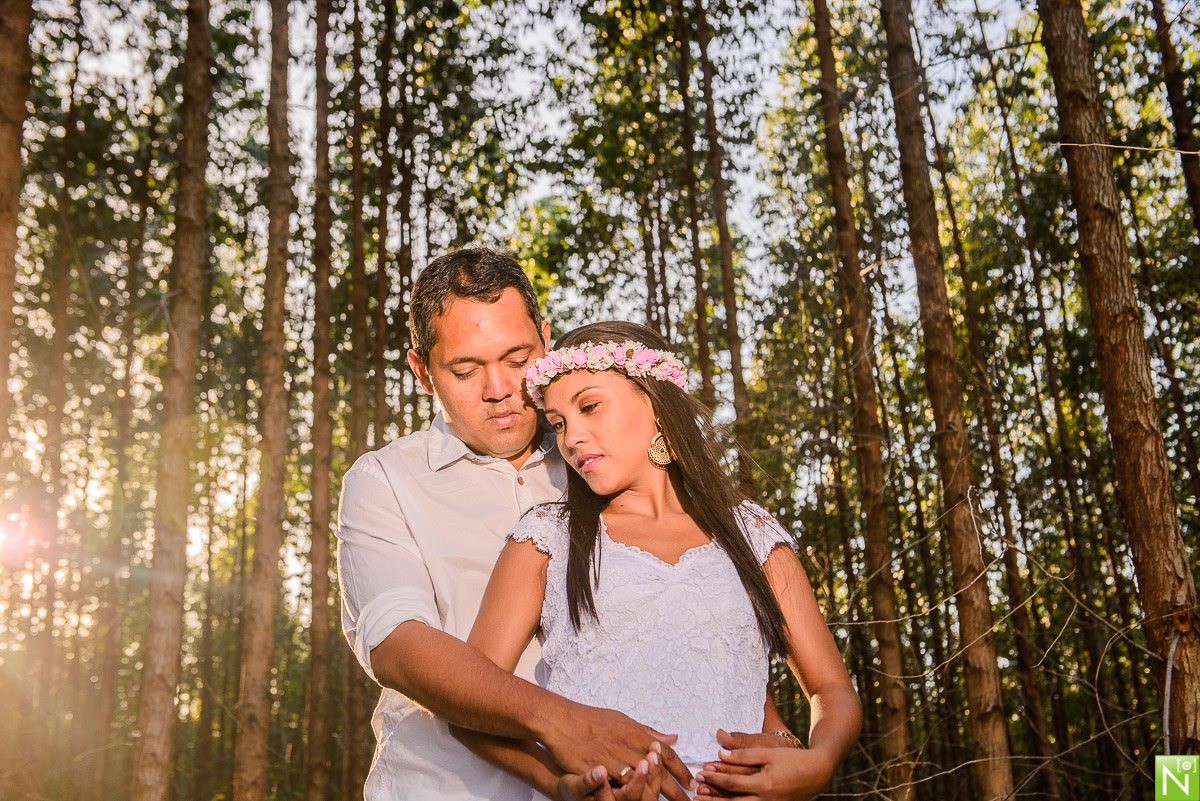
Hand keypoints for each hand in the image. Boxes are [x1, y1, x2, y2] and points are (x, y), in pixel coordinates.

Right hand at [542, 705, 693, 800]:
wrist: (561, 720)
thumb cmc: (591, 720)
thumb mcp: (623, 721)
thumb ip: (648, 732)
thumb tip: (672, 738)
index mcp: (636, 734)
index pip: (666, 754)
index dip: (681, 770)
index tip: (693, 783)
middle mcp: (627, 747)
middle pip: (657, 772)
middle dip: (675, 790)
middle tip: (689, 800)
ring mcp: (611, 760)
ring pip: (639, 784)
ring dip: (653, 796)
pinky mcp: (595, 770)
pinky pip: (614, 787)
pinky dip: (626, 795)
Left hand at [695, 740, 835, 800]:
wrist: (816, 774)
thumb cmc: (792, 760)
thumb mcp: (768, 753)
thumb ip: (744, 754)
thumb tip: (721, 753)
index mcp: (764, 785)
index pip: (733, 784)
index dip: (715, 778)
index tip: (702, 772)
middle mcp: (765, 800)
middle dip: (713, 798)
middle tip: (696, 793)